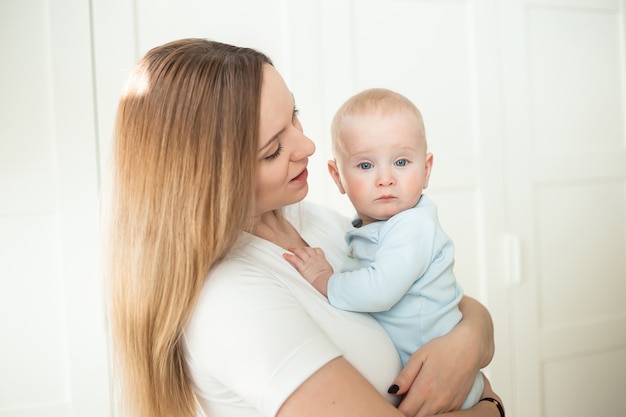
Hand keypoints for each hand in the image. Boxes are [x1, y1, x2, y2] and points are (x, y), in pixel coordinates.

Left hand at [283, 247, 332, 295]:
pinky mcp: (303, 267)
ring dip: (294, 250)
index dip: (312, 249)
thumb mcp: (328, 269)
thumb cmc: (329, 277)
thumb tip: (325, 271)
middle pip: (307, 249)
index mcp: (321, 258)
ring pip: (300, 252)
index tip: (309, 250)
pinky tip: (285, 255)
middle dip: (302, 248)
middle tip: (298, 249)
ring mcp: (308, 262)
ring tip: (290, 249)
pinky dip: (289, 256)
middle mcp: (314, 258)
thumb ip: (325, 267)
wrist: (326, 281)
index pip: (317, 250)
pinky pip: (295, 259)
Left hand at [387, 296, 493, 415]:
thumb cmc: (443, 348)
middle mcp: (437, 401)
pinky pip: (442, 416)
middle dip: (407, 412)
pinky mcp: (457, 405)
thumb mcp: (419, 356)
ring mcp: (449, 405)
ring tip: (415, 400)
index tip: (395, 401)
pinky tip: (429, 401)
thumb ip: (405, 376)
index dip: (397, 409)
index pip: (405, 412)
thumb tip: (392, 391)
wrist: (470, 348)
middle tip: (403, 400)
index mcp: (424, 388)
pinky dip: (433, 413)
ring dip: (420, 413)